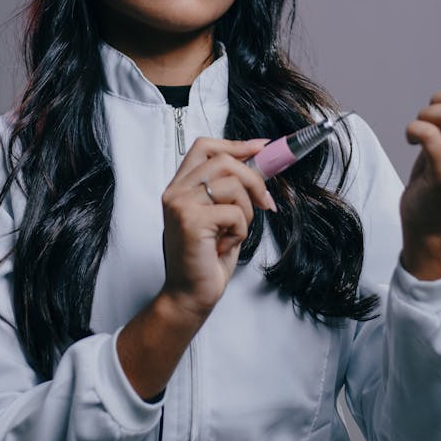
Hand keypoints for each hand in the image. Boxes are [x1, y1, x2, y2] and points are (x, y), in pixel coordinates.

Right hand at [161, 137, 276, 321]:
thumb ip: (229, 189)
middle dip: (254, 180)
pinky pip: (234, 213)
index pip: (204, 146)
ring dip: (246, 211)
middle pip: (224, 161)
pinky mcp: (191, 221)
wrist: (190, 295)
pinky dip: (240, 231)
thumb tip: (260, 161)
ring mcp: (180, 205)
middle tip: (265, 203)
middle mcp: (175, 192)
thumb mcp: (219, 216)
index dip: (235, 144)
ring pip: (233, 184)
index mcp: (180, 187)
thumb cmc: (206, 259)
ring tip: (234, 233)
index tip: (261, 148)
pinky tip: (224, 246)